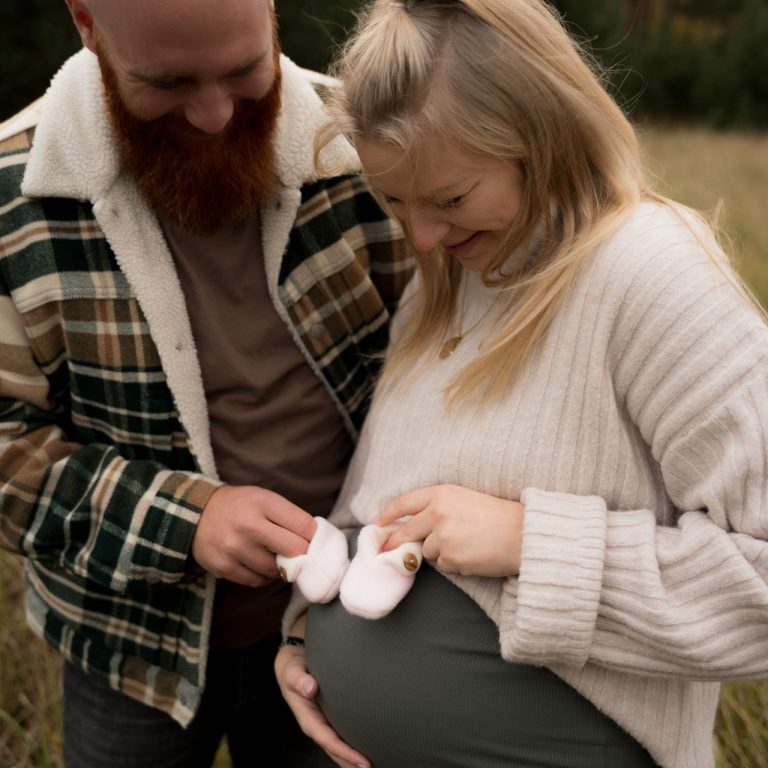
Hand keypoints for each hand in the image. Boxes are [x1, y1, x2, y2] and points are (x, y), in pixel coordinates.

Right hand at [191, 485, 316, 586]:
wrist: (197, 513)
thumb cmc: (240, 506)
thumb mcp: (265, 498)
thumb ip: (289, 517)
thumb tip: (316, 541)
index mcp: (263, 502)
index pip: (304, 525)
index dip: (314, 536)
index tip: (314, 540)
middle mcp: (248, 525)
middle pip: (293, 550)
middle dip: (301, 554)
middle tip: (299, 553)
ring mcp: (234, 548)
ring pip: (275, 570)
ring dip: (281, 568)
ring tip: (277, 558)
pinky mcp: (223, 566)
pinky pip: (256, 581)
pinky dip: (264, 577)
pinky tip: (261, 565)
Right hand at [275, 638, 370, 767]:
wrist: (292, 667)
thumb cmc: (293, 671)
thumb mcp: (292, 672)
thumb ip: (299, 680)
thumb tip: (310, 687)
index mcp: (309, 720)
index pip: (330, 741)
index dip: (346, 753)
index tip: (364, 762)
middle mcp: (318, 726)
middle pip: (337, 752)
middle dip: (353, 763)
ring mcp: (325, 724)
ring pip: (341, 748)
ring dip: (354, 760)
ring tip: (376, 765)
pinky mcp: (331, 719)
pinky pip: (343, 736)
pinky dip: (355, 746)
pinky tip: (370, 748)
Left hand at [378, 484, 523, 576]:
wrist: (522, 533)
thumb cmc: (497, 515)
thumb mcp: (464, 499)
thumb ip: (437, 507)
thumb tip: (413, 525)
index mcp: (441, 493)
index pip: (404, 503)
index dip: (387, 514)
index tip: (377, 523)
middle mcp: (437, 513)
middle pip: (407, 531)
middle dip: (396, 542)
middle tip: (387, 549)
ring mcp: (443, 537)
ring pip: (427, 551)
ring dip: (439, 552)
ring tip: (465, 544)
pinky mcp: (451, 557)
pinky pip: (443, 565)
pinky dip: (454, 563)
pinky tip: (472, 555)